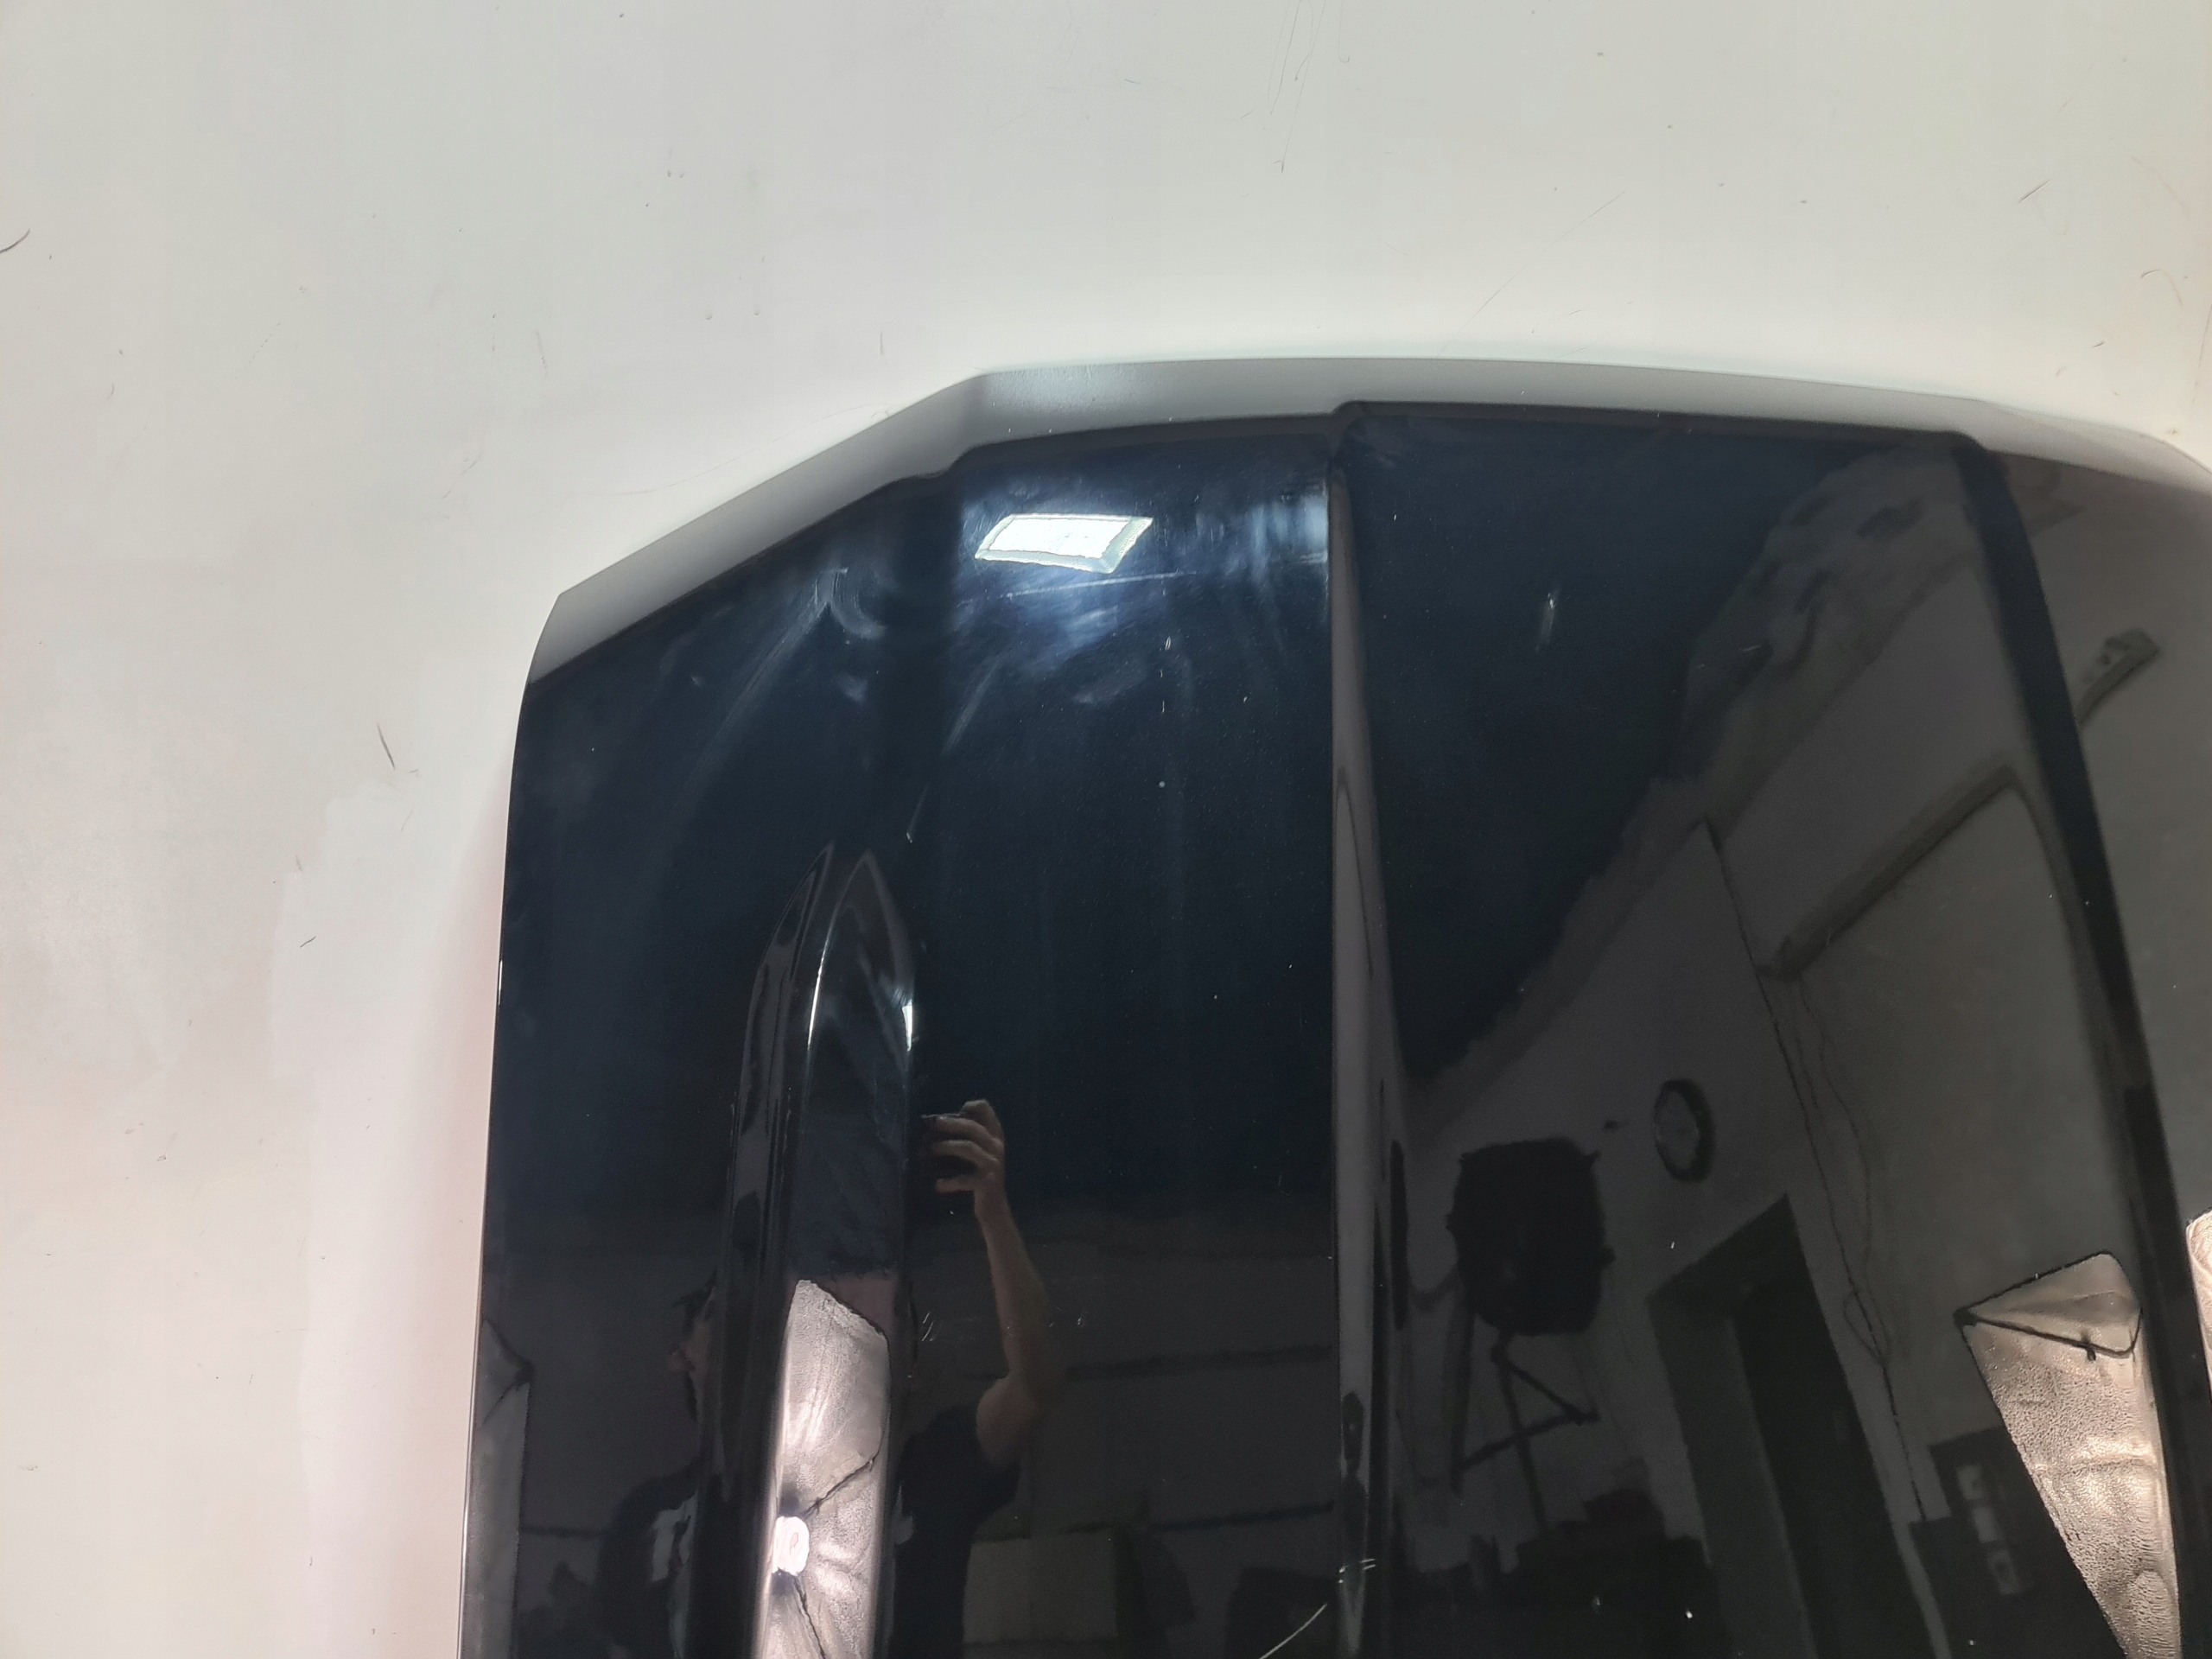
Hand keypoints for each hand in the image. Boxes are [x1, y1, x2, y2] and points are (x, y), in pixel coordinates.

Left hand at [930, 1099, 1007, 1222]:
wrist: (994, 1208)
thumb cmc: (980, 1176)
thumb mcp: (979, 1154)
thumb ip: (968, 1138)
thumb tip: (940, 1122)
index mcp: (995, 1137)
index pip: (989, 1112)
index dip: (974, 1106)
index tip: (959, 1109)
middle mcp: (997, 1148)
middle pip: (974, 1128)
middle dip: (952, 1123)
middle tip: (934, 1124)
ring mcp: (993, 1165)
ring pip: (968, 1148)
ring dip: (946, 1147)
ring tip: (929, 1150)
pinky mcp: (986, 1183)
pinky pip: (964, 1179)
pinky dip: (949, 1182)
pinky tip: (938, 1185)